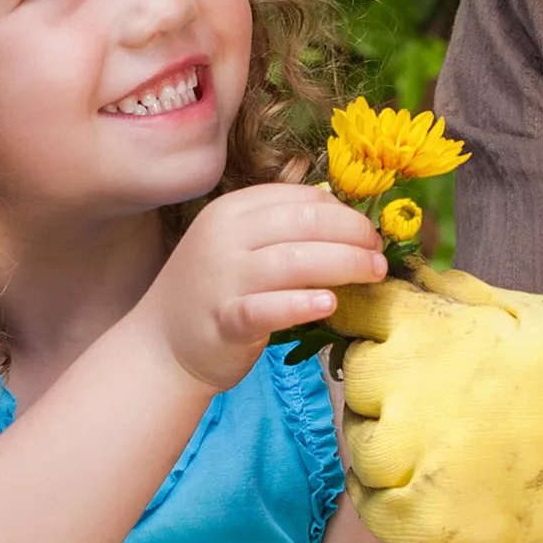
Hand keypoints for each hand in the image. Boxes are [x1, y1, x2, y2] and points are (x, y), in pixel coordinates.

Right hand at [134, 185, 385, 391]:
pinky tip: (330, 304)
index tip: (369, 233)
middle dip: (352, 235)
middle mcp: (225, 237)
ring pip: (292, 261)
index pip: (300, 199)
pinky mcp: (224, 321)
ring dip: (343, 264)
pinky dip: (300, 304)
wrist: (162, 343)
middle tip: (379, 255)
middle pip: (302, 224)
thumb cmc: (216, 290)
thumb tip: (347, 220)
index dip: (344, 213)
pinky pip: (266, 308)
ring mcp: (222, 278)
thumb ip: (283, 229)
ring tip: (373, 274)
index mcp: (233, 211)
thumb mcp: (240, 245)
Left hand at [327, 267, 542, 542]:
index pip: (355, 313)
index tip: (389, 338)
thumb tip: (408, 281)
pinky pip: (380, 517)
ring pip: (362, 451)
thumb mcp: (527, 311)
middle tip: (433, 401)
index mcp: (435, 325)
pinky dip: (392, 508)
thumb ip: (456, 301)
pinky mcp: (445, 518)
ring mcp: (425, 455)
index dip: (368, 325)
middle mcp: (416, 385)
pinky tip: (425, 497)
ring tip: (437, 449)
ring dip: (387, 450)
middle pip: (356, 385)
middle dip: (385, 390)